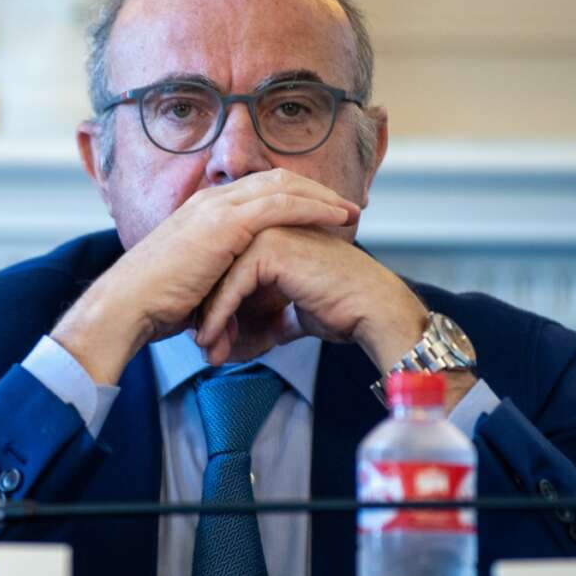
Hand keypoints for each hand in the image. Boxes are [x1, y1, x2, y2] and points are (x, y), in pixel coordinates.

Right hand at [51, 169, 360, 383]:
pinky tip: (337, 218)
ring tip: (352, 211)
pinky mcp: (225, 224)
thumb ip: (219, 279)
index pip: (258, 191)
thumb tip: (238, 302)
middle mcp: (211, 200)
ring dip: (323, 197)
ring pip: (284, 187)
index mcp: (203, 211)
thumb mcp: (195, 283)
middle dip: (316, 191)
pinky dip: (313, 208)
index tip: (323, 212)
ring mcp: (218, 208)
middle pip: (277, 180)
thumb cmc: (155, 305)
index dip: (295, 197)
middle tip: (349, 207)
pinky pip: (280, 205)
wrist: (127, 305)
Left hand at [197, 227, 477, 411]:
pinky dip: (220, 316)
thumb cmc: (341, 310)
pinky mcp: (271, 250)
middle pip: (219, 270)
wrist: (372, 310)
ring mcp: (269, 233)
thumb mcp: (297, 310)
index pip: (228, 267)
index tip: (209, 339)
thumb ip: (277, 313)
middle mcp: (267, 226)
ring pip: (221, 278)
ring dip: (210, 318)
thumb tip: (266, 331)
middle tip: (203, 347)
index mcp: (272, 233)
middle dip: (209, 313)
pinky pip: (232, 285)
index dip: (217, 305)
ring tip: (206, 349)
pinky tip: (215, 340)